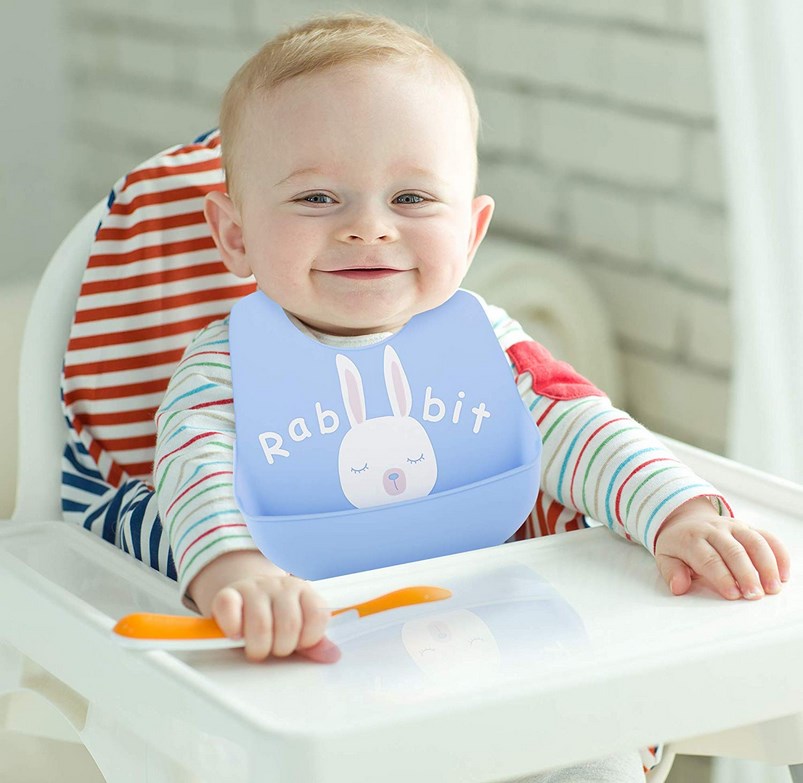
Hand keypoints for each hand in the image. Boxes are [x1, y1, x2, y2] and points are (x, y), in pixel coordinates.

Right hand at [187, 550, 339, 662]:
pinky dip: (232, 627)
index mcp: (303, 591)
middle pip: (289, 624)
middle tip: (274, 649)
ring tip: (257, 648)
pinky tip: (236, 635)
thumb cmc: (274, 619)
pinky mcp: (228, 593)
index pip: (317, 615)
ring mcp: (254, 587)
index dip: (308, 638)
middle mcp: (281, 585)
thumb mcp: (298, 629)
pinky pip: (229, 608)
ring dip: (259, 647)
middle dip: (282, 648)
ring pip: (261, 624)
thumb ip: (314, 643)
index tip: (298, 644)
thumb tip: (332, 656)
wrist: (243, 598)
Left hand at [654, 497, 790, 599]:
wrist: (686, 519)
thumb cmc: (679, 544)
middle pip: (734, 551)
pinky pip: (767, 537)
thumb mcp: (666, 557)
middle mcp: (714, 530)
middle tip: (755, 595)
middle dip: (746, 574)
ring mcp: (733, 526)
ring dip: (766, 565)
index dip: (722, 577)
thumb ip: (671, 572)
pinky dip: (779, 554)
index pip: (708, 558)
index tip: (733, 594)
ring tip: (773, 588)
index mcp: (692, 538)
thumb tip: (679, 586)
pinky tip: (784, 574)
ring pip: (754, 542)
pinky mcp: (748, 527)